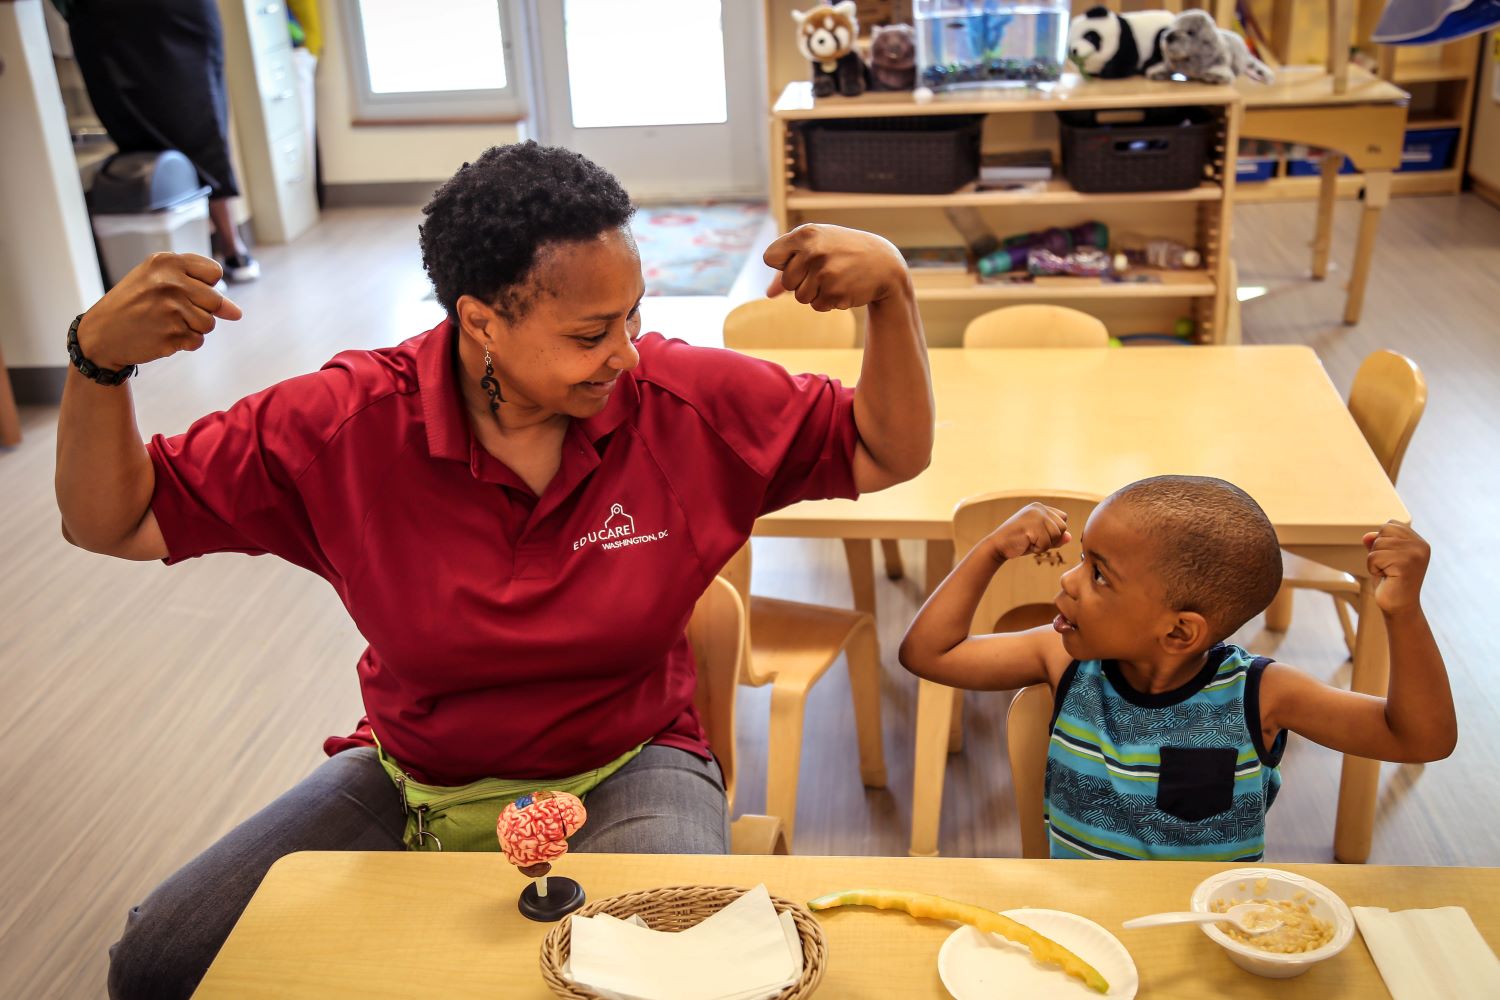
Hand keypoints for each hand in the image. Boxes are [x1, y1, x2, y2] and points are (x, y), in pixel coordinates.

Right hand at [75, 252, 241, 369]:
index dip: (205, 285)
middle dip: (202, 309)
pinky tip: (162, 334)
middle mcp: (170, 282)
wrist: (101, 333)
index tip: (184, 289)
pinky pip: (197, 340)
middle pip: (216, 300)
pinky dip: (184, 342)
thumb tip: (237, 313)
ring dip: (193, 327)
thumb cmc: (134, 303)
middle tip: (174, 310)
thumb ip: (201, 288)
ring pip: (209, 323)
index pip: (215, 273)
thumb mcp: (158, 281)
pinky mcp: (172, 334)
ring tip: (166, 322)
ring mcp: (171, 309)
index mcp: (167, 262)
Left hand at [763, 224, 909, 311]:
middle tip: (825, 270)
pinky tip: (844, 287)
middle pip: (786, 282)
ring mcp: (824, 272)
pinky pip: (817, 306)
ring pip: (801, 297)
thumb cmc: (844, 253)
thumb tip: (768, 294)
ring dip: (816, 293)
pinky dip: (829, 302)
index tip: (801, 261)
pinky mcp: (835, 292)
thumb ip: (788, 267)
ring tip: (836, 278)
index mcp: (805, 234)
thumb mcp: (816, 249)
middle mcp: (813, 251)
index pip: (770, 257)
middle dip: (802, 282)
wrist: (883, 263)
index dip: (783, 264)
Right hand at [987, 503, 1071, 560]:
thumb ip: (1055, 537)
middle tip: (1033, 540)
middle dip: (1052, 539)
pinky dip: (1038, 549)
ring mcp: (1036, 516)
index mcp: (1040, 507)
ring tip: (1029, 541)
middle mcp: (1039, 508)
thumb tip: (1070, 537)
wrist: (997, 545)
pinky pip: (1047, 544)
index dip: (1054, 532)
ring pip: (1057, 535)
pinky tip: (1026, 544)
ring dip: (1045, 544)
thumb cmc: (1018, 542)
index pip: (1063, 519)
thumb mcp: (1039, 538)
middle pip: (1063, 527)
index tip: (1038, 535)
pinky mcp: (1033, 526)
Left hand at [1364, 521, 1429, 615]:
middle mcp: (1420, 546)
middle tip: (1388, 567)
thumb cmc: (1390, 582)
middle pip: (1383, 531)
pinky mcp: (1405, 564)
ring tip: (1388, 573)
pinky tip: (1386, 578)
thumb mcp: (1382, 558)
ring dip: (1375, 561)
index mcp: (1419, 542)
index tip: (1390, 559)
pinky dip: (1373, 568)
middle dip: (1377, 550)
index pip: (1390, 525)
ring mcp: (1414, 554)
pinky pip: (1374, 557)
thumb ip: (1377, 543)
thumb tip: (1367, 536)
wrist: (1399, 607)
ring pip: (1377, 544)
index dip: (1382, 541)